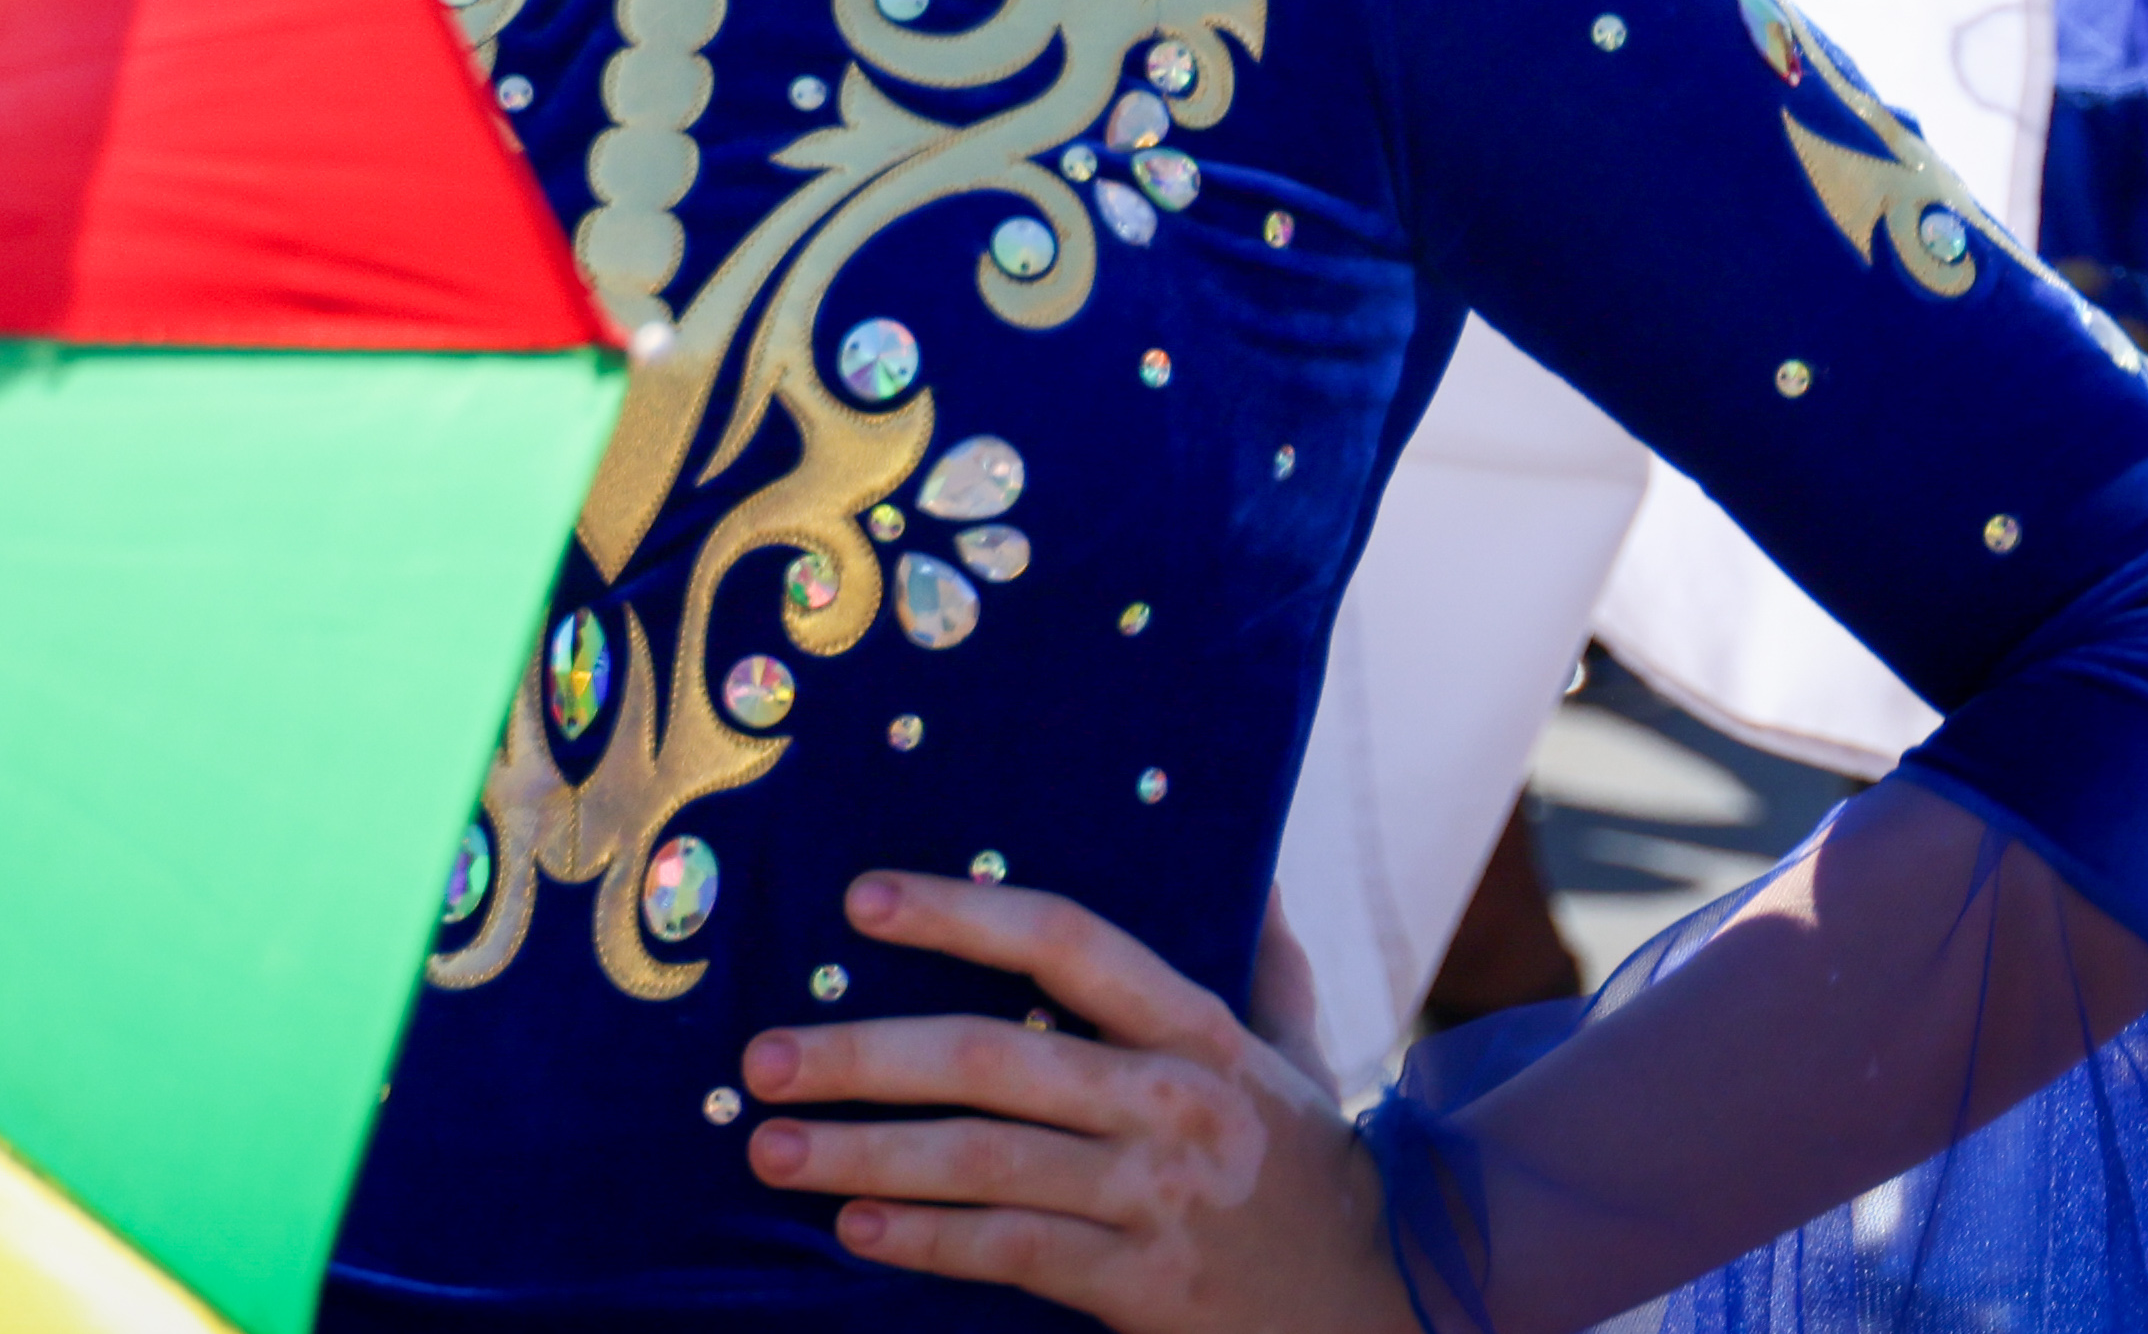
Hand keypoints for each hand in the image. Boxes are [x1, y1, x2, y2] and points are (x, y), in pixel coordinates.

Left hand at [740, 872, 1411, 1333]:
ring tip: (771, 1147)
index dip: (961, 914)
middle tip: (761, 1057)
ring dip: (866, 1154)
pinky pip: (1010, 1253)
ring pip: (984, 1163)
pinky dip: (925, 1241)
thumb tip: (1244, 859)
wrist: (1386, 1308)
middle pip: (994, 1059)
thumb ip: (1260, 954)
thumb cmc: (1312, 1165)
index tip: (862, 898)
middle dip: (865, 1054)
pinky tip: (853, 1229)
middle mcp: (1171, 1103)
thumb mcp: (1297, 1046)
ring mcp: (1154, 1198)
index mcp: (1198, 1029)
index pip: (1067, 943)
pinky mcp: (1140, 1287)